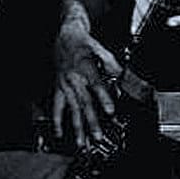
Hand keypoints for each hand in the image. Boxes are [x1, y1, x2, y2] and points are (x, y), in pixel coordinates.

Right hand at [51, 23, 120, 147]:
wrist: (63, 36)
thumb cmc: (82, 42)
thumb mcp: (99, 47)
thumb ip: (112, 63)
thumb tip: (122, 74)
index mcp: (85, 68)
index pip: (96, 85)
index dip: (103, 98)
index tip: (110, 111)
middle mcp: (74, 79)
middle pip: (84, 103)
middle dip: (91, 122)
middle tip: (98, 137)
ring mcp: (64, 86)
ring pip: (71, 109)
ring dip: (76, 127)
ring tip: (81, 142)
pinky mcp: (58, 88)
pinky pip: (57, 107)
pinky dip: (57, 121)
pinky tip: (59, 133)